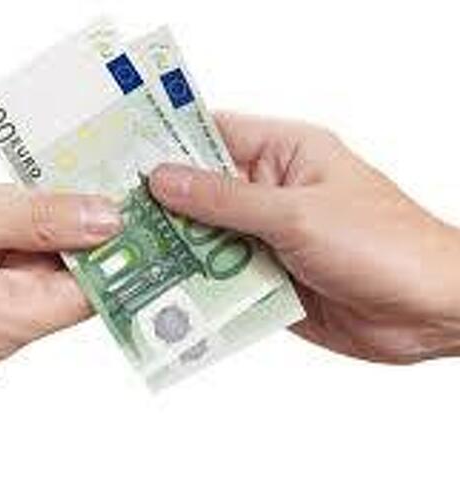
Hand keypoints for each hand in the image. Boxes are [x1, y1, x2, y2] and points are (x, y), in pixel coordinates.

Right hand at [0, 176, 120, 374]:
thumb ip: (42, 218)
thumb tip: (106, 221)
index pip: (87, 295)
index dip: (114, 254)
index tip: (133, 216)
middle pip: (58, 287)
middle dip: (66, 236)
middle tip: (78, 188)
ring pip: (28, 283)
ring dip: (31, 240)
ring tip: (19, 199)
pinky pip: (0, 285)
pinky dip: (4, 251)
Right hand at [149, 113, 459, 363]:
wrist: (431, 312)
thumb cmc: (385, 245)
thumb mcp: (297, 214)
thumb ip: (226, 200)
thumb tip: (165, 179)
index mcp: (285, 154)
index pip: (214, 135)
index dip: (168, 141)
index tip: (120, 154)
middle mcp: (272, 192)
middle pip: (202, 191)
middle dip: (162, 204)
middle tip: (111, 214)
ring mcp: (268, 237)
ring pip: (208, 237)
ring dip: (176, 248)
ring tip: (124, 256)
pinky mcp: (269, 278)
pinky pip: (222, 277)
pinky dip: (197, 285)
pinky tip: (163, 291)